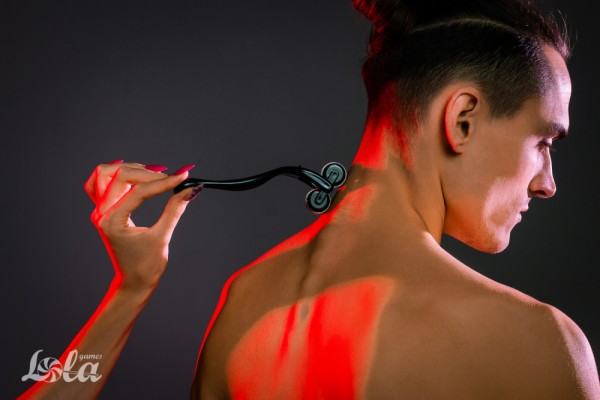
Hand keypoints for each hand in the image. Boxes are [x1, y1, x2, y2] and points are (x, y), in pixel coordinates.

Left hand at [84, 161, 197, 291]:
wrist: (133, 283)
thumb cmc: (146, 267)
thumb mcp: (162, 237)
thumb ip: (175, 210)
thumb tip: (191, 189)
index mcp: (113, 222)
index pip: (139, 191)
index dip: (163, 182)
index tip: (183, 177)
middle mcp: (102, 214)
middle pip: (120, 176)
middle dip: (148, 174)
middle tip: (171, 178)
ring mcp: (100, 211)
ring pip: (104, 174)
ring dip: (128, 169)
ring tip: (152, 173)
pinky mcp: (104, 211)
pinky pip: (99, 184)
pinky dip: (113, 174)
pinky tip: (129, 170)